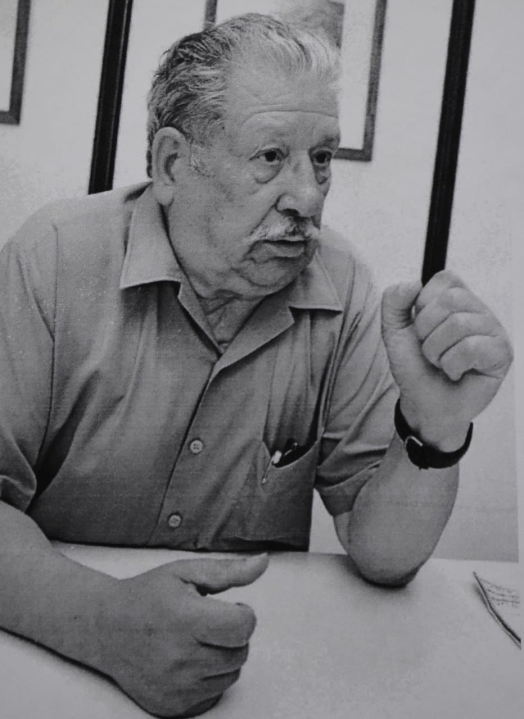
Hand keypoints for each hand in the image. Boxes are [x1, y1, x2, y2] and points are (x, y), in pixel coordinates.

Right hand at [96, 554, 268, 717]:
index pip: (244, 626)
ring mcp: (176, 687)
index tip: (228, 608)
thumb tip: (263, 562)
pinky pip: (214, 695)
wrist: (106, 628)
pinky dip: (209, 678)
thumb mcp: (186, 572)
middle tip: (206, 623)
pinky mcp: (173, 707)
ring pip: (231, 675)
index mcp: (185, 619)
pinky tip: (188, 660)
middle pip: (241, 652)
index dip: (243, 614)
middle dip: (231, 635)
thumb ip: (228, 571)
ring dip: (222, 656)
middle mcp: (180, 658)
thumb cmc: (147, 596)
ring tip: (196, 640)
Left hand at [381, 270, 512, 449]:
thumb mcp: (394, 331)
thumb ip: (393, 301)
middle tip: (431, 350)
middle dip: (427, 331)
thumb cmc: (416, 367)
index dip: (423, 305)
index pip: (444, 280)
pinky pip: (471, 348)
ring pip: (458, 325)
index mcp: (457, 298)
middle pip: (451, 300)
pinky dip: (452, 365)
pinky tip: (457, 372)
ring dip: (437, 352)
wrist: (423, 404)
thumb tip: (413, 283)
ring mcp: (494, 330)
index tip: (421, 329)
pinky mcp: (502, 353)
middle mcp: (479, 310)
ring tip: (442, 363)